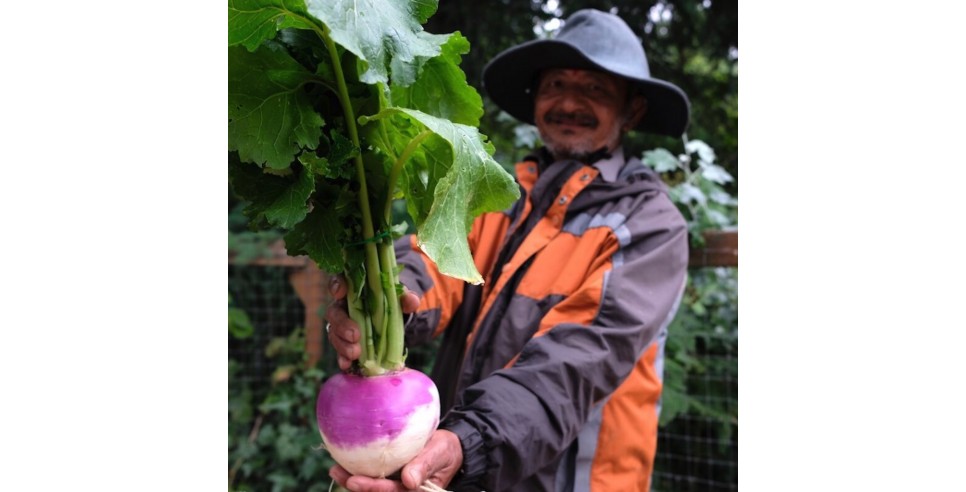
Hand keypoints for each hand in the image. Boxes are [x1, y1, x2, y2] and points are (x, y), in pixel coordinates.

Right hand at [325, 275, 420, 370]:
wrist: (394, 322)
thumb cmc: (393, 304)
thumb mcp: (402, 299)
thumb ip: (407, 298)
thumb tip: (411, 301)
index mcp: (354, 289)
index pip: (339, 282)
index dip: (337, 285)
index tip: (341, 292)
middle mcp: (343, 306)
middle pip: (334, 312)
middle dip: (342, 324)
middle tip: (355, 335)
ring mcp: (341, 326)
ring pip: (334, 332)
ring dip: (342, 344)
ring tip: (355, 353)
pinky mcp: (344, 343)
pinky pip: (339, 350)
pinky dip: (342, 358)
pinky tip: (347, 364)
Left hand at [328, 429, 462, 491]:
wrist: (448, 447)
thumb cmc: (445, 449)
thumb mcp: (440, 453)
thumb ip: (425, 465)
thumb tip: (409, 481)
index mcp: (418, 491)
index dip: (373, 488)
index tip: (355, 481)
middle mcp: (404, 490)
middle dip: (357, 486)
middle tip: (337, 472)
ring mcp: (396, 485)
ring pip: (373, 488)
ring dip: (352, 481)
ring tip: (335, 469)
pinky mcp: (391, 478)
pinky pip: (373, 477)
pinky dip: (358, 472)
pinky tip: (344, 464)